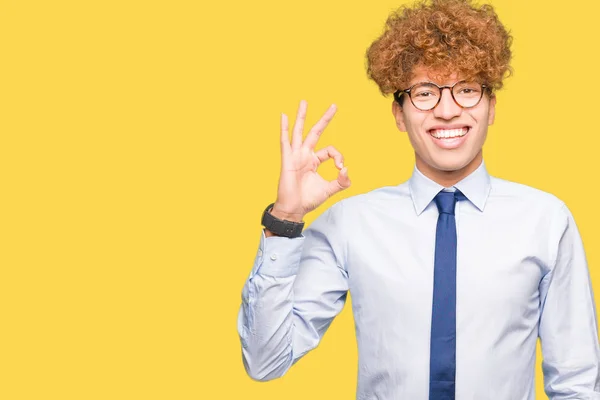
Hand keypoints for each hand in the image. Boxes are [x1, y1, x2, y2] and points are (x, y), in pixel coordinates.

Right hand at [272, 100, 350, 222]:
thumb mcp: (330, 189)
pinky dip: (284, 128)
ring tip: (304, 101)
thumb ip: (341, 181)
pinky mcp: (287, 159)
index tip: (340, 168)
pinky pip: (285, 141)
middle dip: (324, 119)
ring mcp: (295, 156)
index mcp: (314, 161)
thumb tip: (347, 169)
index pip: (330, 150)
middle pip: (315, 132)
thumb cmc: (309, 200)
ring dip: (302, 116)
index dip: (338, 156)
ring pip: (299, 132)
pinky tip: (283, 116)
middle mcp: (305, 155)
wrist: (294, 209)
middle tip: (334, 105)